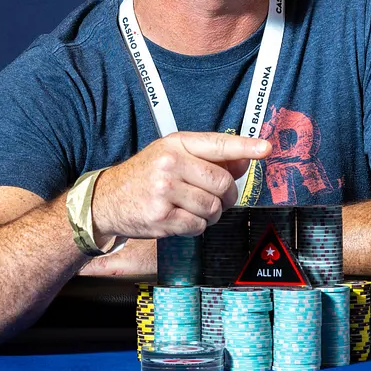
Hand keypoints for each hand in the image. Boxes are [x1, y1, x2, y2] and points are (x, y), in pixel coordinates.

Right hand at [90, 132, 270, 240]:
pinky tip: (181, 220)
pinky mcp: (161, 217)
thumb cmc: (143, 176)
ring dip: (211, 214)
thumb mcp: (173, 157)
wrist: (105, 201)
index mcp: (175, 144)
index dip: (245, 146)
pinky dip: (196, 227)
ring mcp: (164, 190)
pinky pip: (198, 226)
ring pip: (213, 207)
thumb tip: (246, 158)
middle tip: (218, 198)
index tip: (265, 148)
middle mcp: (169, 163)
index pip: (218, 143)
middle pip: (222, 182)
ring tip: (195, 209)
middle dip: (226, 195)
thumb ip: (209, 158)